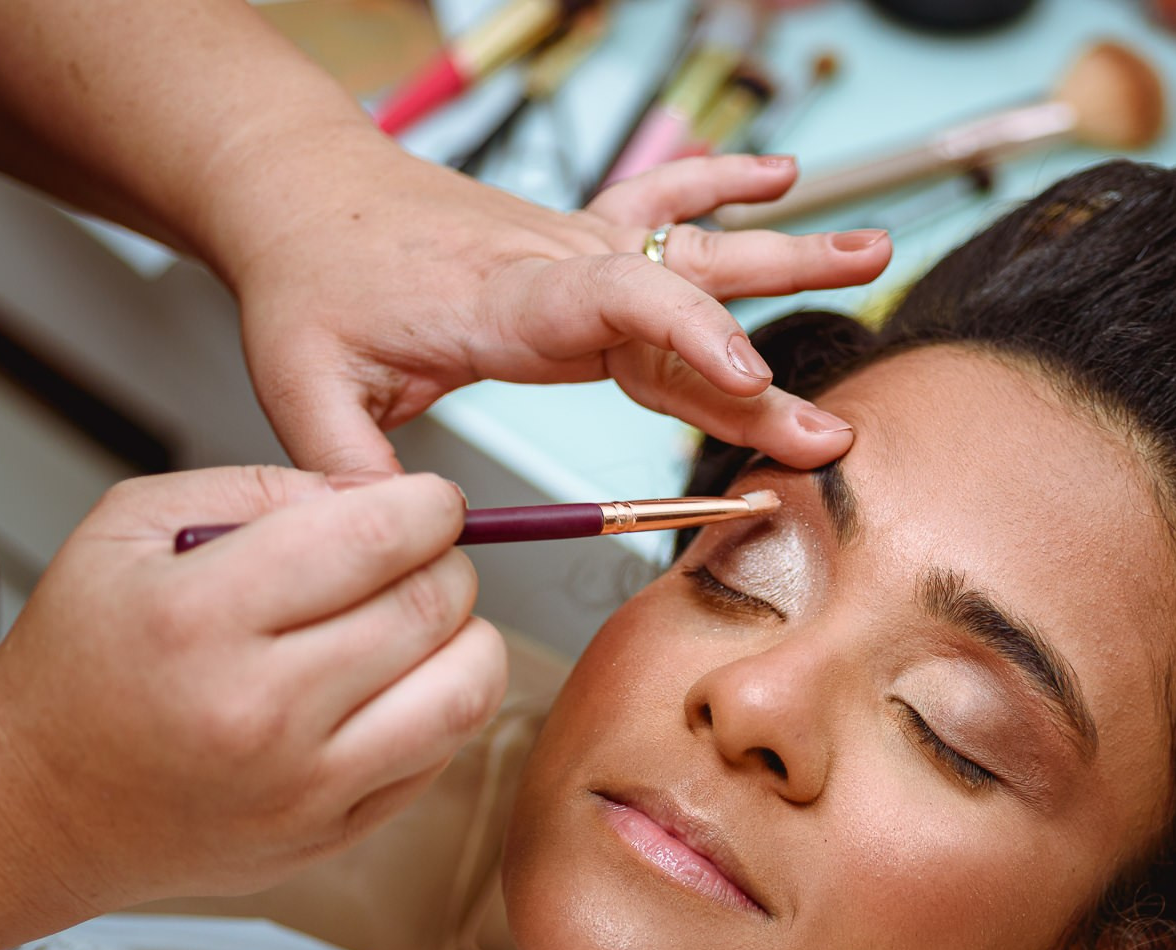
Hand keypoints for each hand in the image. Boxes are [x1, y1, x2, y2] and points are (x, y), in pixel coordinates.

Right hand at [0, 466, 504, 911]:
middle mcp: (257, 711)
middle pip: (430, 607)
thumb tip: (383, 494)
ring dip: (465, 637)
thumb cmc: (79, 660)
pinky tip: (392, 685)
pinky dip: (438, 706)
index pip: (375, 538)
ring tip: (419, 618)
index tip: (431, 502)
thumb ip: (262, 488)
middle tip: (421, 555)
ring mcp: (300, 788)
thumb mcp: (130, 528)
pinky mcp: (327, 836)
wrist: (32, 804)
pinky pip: (440, 756)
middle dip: (447, 562)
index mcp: (200, 618)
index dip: (430, 505)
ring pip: (463, 690)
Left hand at [219, 141, 891, 475]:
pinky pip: (662, 208)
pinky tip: (778, 180)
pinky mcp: (574, 243)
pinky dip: (721, 188)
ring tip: (875, 250)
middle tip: (836, 419)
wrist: (300, 196)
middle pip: (680, 298)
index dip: (688, 339)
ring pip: (692, 254)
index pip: (614, 305)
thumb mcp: (301, 390)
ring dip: (785, 256)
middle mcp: (554, 265)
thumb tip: (416, 543)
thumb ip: (352, 473)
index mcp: (503, 302)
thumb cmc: (306, 287)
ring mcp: (572, 247)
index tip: (748, 382)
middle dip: (768, 357)